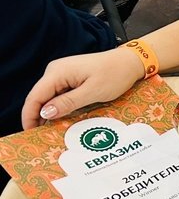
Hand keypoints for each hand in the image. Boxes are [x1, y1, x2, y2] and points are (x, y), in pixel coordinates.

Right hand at [21, 47, 144, 129]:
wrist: (130, 62)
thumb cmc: (115, 74)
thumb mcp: (93, 92)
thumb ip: (68, 102)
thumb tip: (46, 113)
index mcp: (58, 72)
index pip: (35, 96)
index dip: (29, 115)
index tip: (30, 132)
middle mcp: (55, 71)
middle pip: (39, 97)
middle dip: (37, 116)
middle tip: (41, 136)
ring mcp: (62, 73)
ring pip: (48, 97)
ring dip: (49, 113)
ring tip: (50, 132)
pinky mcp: (70, 78)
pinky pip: (59, 94)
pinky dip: (59, 107)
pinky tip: (62, 119)